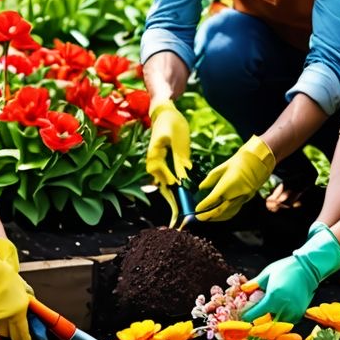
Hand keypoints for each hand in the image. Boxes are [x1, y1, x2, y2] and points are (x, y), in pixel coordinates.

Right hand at [0, 240, 31, 339]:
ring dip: (4, 326)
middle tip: (19, 323)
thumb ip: (28, 298)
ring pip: (0, 331)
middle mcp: (4, 319)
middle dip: (15, 332)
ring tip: (7, 312)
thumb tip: (32, 304)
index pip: (22, 336)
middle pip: (11, 336)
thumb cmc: (2, 276)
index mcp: (17, 313)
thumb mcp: (22, 287)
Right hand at [146, 99, 191, 222]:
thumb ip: (180, 160)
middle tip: (180, 226)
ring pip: (167, 190)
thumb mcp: (178, 140)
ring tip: (181, 221)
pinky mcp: (163, 167)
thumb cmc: (172, 124)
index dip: (177, 201)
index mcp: (155, 161)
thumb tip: (183, 180)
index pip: (169, 185)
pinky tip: (183, 204)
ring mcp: (157, 168)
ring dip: (175, 204)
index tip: (185, 214)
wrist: (164, 113)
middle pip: (166, 192)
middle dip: (174, 209)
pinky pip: (170, 183)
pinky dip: (176, 194)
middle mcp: (153, 168)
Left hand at [194, 135, 275, 221]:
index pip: (213, 199)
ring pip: (227, 213)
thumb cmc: (239, 161)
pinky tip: (219, 216)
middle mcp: (236, 193)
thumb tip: (201, 188)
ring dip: (216, 218)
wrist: (259, 161)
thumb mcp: (222, 167)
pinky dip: (225, 215)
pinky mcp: (247, 199)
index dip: (204, 206)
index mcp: (229, 184)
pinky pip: (234, 210)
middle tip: (198, 217)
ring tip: (206, 218)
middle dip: (207, 216)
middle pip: (220, 210)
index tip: (196, 209)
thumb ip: (211, 179)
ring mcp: (243, 198)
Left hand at [245, 226, 339, 320]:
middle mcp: (283, 306)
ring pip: (277, 321)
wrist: (308, 268)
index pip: (255, 313)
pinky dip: (283, 316)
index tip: (243, 315)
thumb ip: (254, 284)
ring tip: (271, 306)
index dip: (247, 315)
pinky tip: (281, 307)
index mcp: (273, 297)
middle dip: (260, 316)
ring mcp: (293, 311)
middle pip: (266, 320)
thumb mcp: (267, 273)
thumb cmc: (286, 268)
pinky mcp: (300, 312)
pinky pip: (288, 320)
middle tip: (257, 309)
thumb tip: (243, 289)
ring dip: (272, 317)